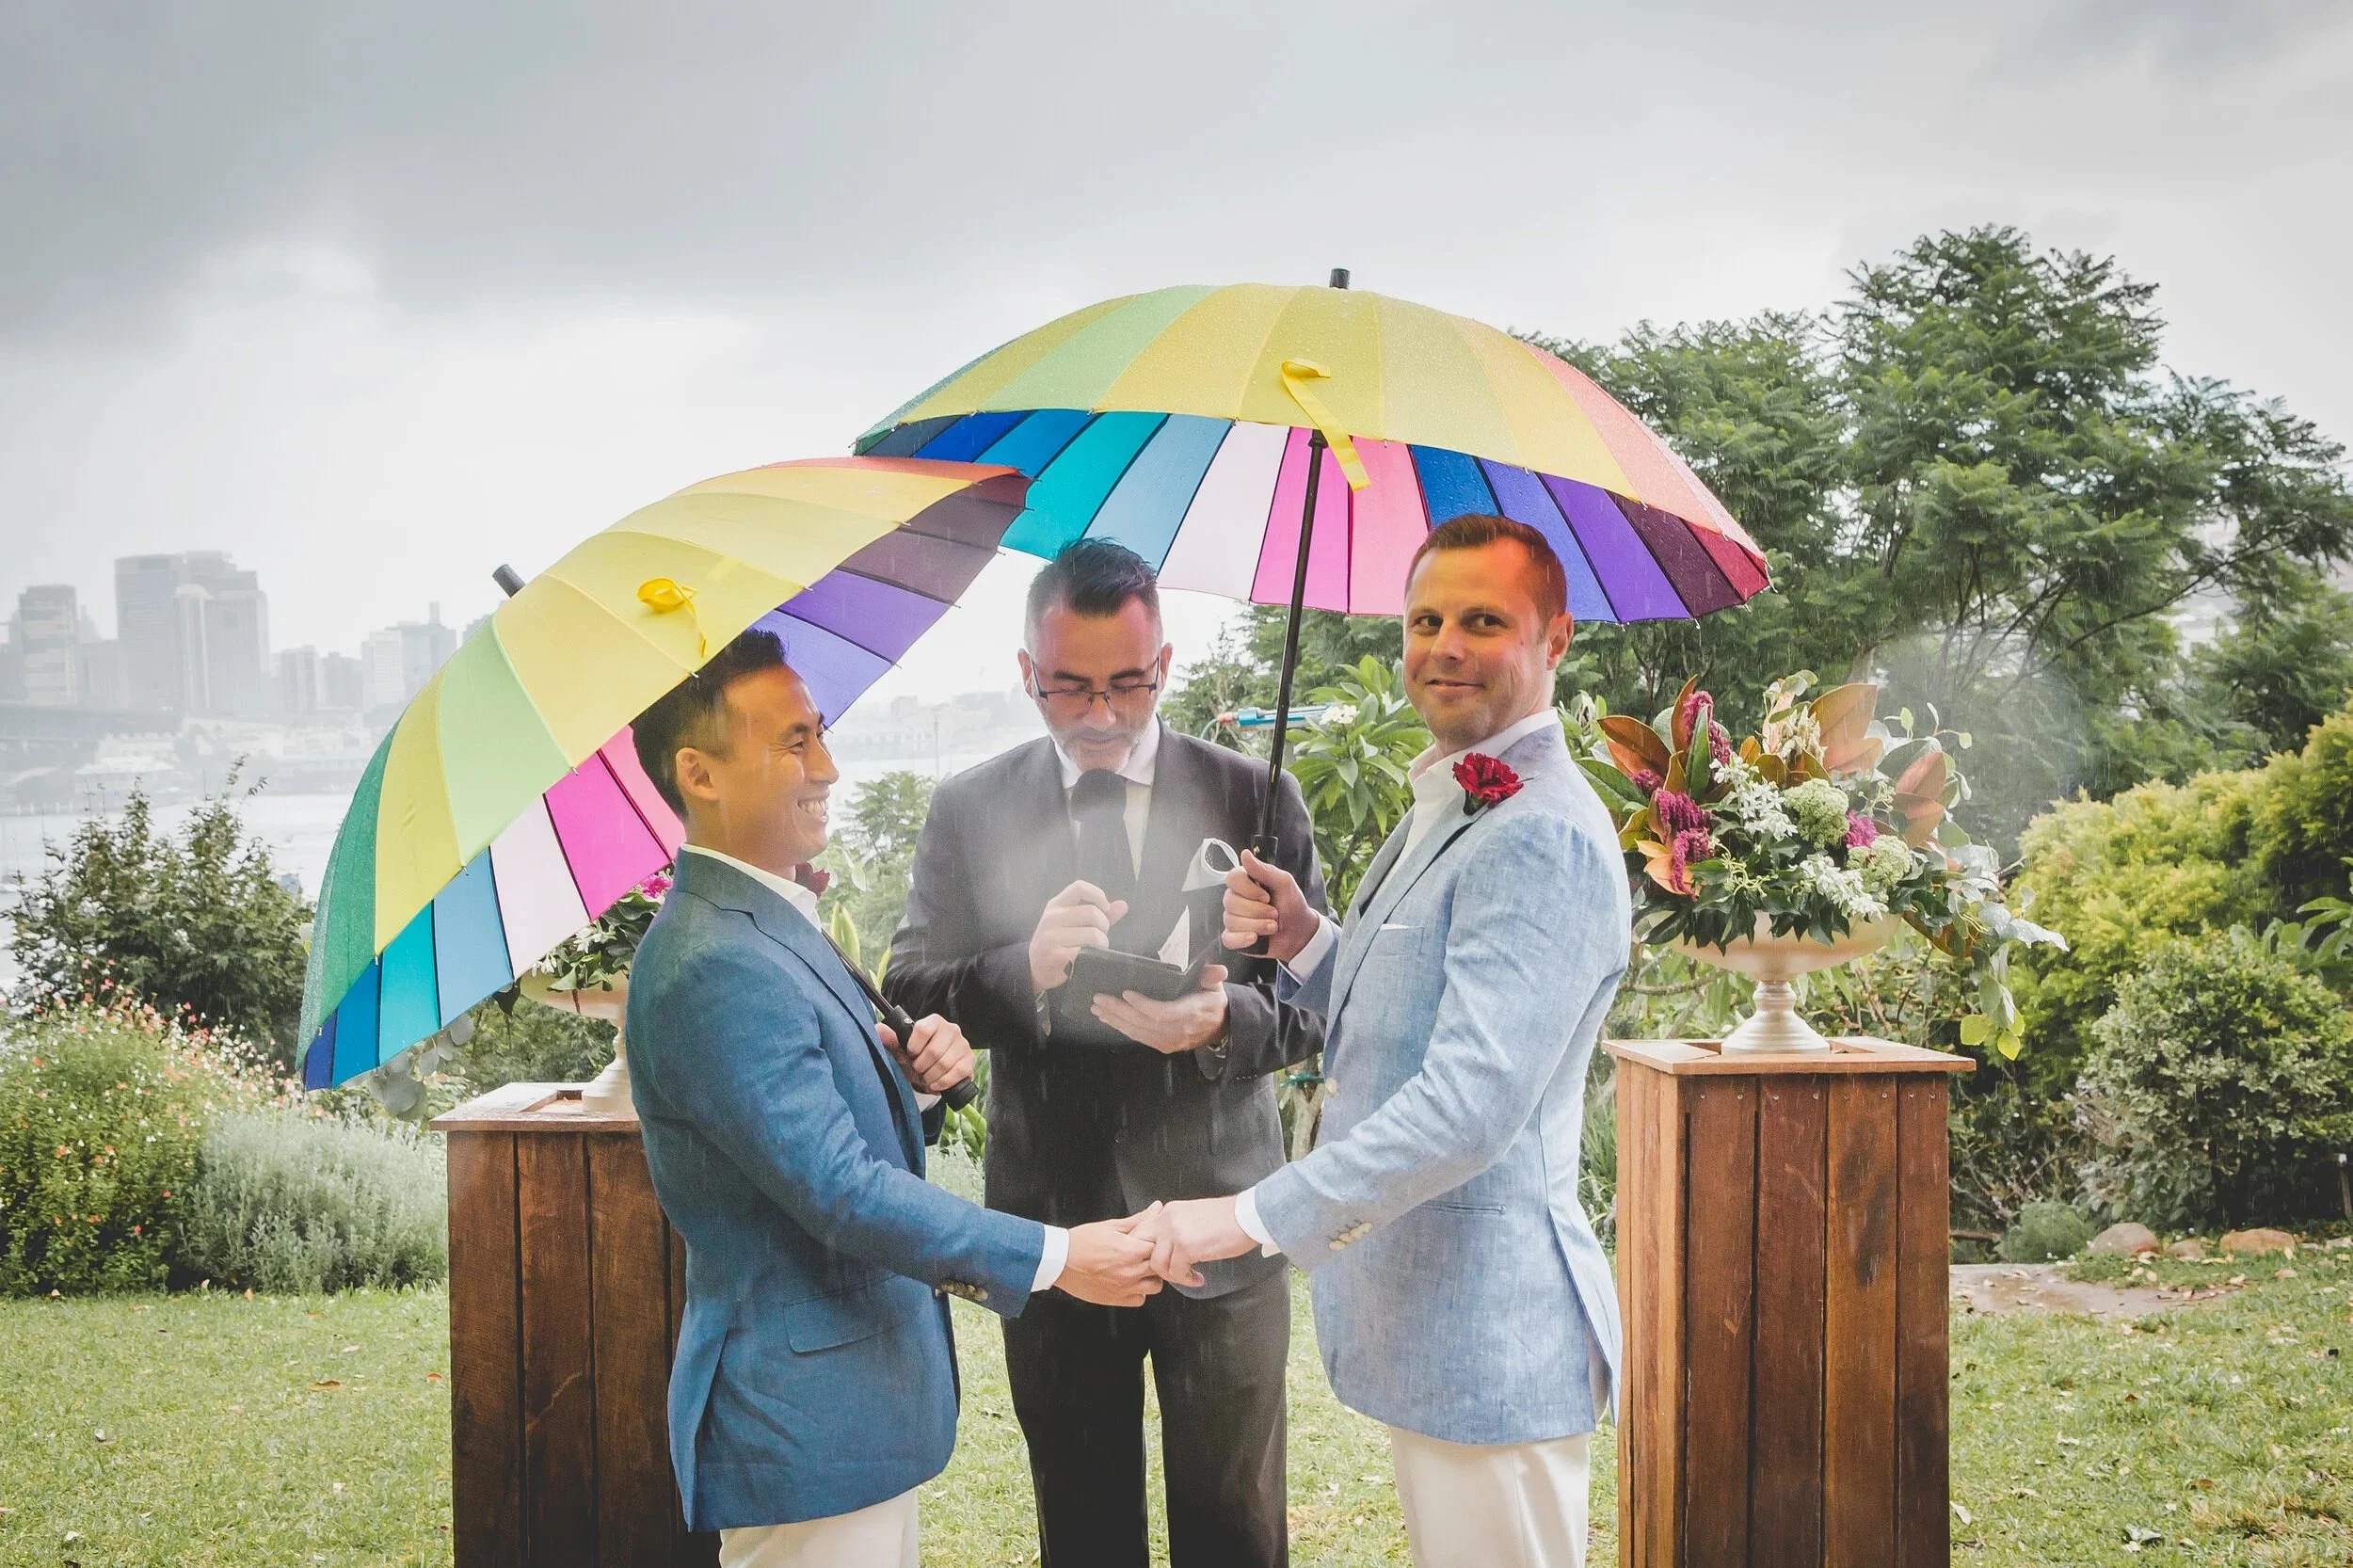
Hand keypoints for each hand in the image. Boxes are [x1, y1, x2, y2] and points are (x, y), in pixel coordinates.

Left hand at [876, 1013, 973, 1094]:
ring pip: (945, 1063)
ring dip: (931, 1076)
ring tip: (926, 1077)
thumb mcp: (901, 1050)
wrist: (933, 1071)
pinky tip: (936, 1083)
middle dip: (921, 1066)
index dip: (913, 1047)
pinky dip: (944, 1081)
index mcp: (934, 1022)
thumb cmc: (917, 1058)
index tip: (910, 1055)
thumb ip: (890, 1039)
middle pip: (934, 1050)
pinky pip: (958, 1072)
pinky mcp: (970, 1060)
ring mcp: (963, 1045)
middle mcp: (952, 1029)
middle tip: (918, 1070)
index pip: (923, 1029)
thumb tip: (878, 1029)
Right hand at [1029, 880, 1129, 992]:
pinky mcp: (1056, 955)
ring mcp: (1052, 936)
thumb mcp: (1071, 923)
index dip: (1098, 895)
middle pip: (1092, 912)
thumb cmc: (1057, 942)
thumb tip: (1123, 905)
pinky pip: (1086, 952)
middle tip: (1100, 936)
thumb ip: (1098, 913)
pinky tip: (1089, 959)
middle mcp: (1052, 917)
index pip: (1080, 887)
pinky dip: (1094, 956)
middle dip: (1104, 926)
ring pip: (1093, 934)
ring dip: (1102, 944)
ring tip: (1096, 949)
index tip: (1104, 909)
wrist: (1034, 968)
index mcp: (1056, 904)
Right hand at [1056, 1207, 1164, 1306]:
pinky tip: (1129, 1282)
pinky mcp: (1117, 1300)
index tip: (1150, 1241)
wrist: (1060, 1261)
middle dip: (1155, 1259)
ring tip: (1139, 1269)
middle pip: (1160, 1267)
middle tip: (1145, 1254)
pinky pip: (1140, 1300)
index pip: (1160, 1247)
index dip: (1157, 1243)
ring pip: (1155, 1286)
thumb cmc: (1082, 1241)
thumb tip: (1156, 1207)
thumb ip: (1137, 1219)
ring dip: (1150, 1277)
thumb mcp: (1111, 1226)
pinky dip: (1138, 1292)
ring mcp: (1126, 1288)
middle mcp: (1132, 1271)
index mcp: (1132, 1250)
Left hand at [1090, 965, 1228, 1053]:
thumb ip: (1212, 977)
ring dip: (1115, 1020)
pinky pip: (1139, 1038)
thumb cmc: (1213, 1002)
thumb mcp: (1216, 987)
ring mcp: (1169, 1041)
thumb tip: (1219, 971)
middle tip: (1099, 999)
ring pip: (1138, 1032)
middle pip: (1143, 1023)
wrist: (1220, 1028)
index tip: (1126, 993)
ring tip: (1098, 1009)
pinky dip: (1122, 1029)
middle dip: (1119, 1011)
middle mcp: (1178, 1030)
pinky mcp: (1163, 1046)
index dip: (1143, 1005)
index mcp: (1191, 1013)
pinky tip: (1108, 1020)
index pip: (1163, 1013)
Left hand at [1132, 1196, 1257, 1288]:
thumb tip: (1167, 1247)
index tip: (1158, 1261)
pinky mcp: (1187, 1247)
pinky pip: (1176, 1272)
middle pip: (1139, 1246)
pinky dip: (1186, 1280)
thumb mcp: (1194, 1216)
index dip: (1144, 1250)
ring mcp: (1175, 1232)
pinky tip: (1198, 1278)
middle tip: (1167, 1271)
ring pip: (1156, 1264)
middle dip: (1149, 1263)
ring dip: (1172, 1275)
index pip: (1141, 1231)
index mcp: (1169, 1211)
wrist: (1249, 1216)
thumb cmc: (1228, 1219)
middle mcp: (1167, 1219)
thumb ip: (1176, 1228)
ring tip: (1188, 1276)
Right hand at [1221, 851, 1314, 964]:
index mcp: (1246, 882)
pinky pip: (1228, 938)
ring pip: (1232, 921)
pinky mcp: (1234, 937)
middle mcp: (1237, 899)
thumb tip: (1245, 854)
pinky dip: (1242, 939)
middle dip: (1257, 910)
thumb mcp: (1284, 883)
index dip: (1248, 889)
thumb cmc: (1292, 905)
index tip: (1266, 896)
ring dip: (1257, 925)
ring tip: (1272, 926)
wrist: (1299, 933)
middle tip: (1274, 913)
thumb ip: (1265, 870)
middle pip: (1230, 901)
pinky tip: (1255, 938)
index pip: (1232, 878)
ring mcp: (1234, 918)